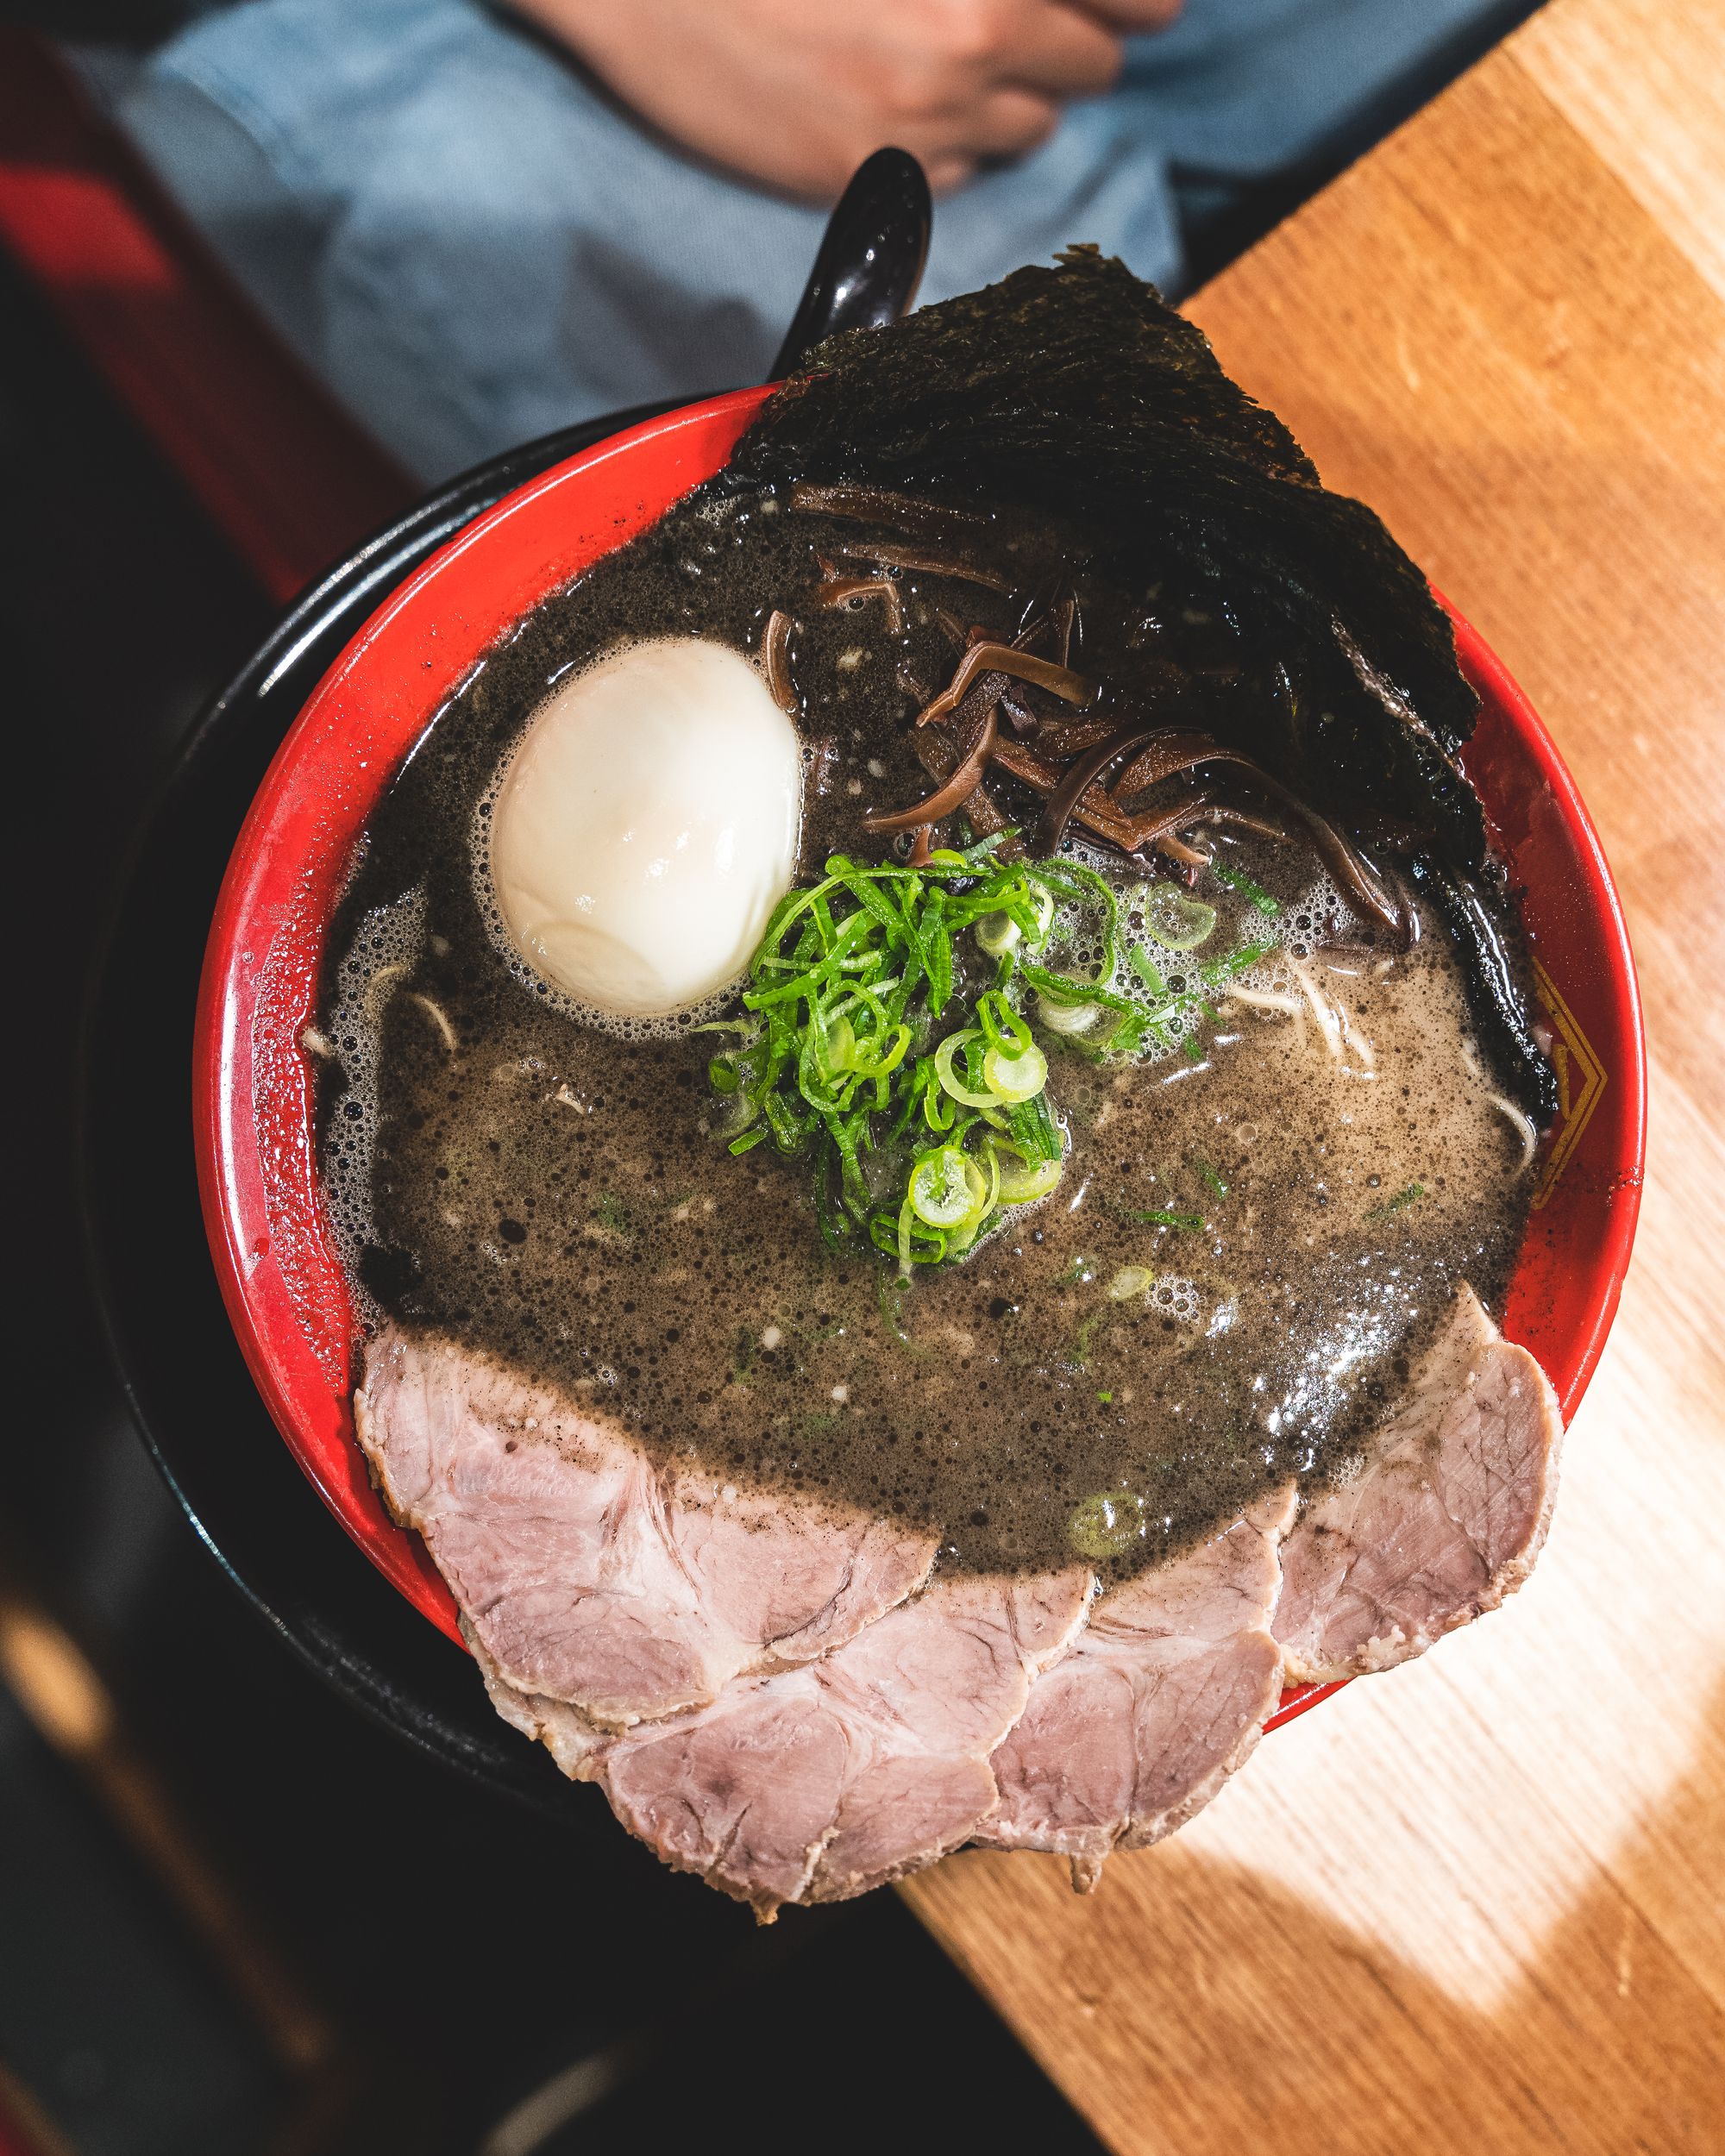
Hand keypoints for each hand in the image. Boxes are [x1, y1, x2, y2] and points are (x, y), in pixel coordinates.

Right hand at [518, 0, 1183, 198]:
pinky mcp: (871, 174)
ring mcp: (925, 111)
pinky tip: (891, 101)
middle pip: (1095, 65)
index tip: (1138, 2)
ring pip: (1032, 128)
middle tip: (1017, 23)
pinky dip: (946, 144)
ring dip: (1009, 100)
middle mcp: (978, 28)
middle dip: (1068, 44)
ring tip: (942, 61)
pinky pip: (959, 173)